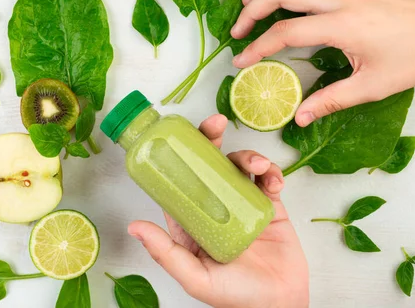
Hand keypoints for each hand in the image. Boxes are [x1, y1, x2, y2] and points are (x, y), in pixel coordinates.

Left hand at [127, 115, 308, 307]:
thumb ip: (166, 252)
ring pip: (239, 166)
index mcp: (192, 220)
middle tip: (217, 123)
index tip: (182, 135)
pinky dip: (273, 174)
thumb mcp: (194, 276)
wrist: (279, 302)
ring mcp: (241, 204)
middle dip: (212, 139)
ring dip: (249, 156)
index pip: (181, 179)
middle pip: (209, 163)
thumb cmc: (235, 296)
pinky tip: (274, 182)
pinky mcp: (268, 206)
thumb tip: (134, 226)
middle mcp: (214, 207)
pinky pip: (268, 180)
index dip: (181, 154)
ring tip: (258, 167)